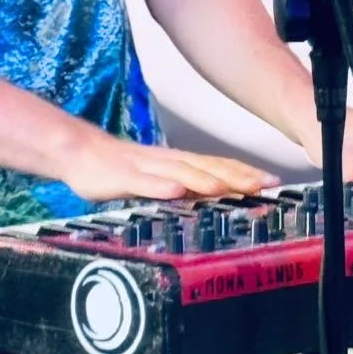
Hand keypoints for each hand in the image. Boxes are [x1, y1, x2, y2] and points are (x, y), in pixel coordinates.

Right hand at [63, 127, 279, 203]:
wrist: (81, 154)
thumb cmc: (121, 170)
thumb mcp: (158, 179)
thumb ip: (182, 187)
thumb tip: (212, 199)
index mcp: (178, 162)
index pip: (218, 166)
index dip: (245, 172)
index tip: (272, 181)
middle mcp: (168, 161)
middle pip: (207, 166)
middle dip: (237, 175)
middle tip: (264, 185)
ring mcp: (146, 167)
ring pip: (180, 172)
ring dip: (205, 180)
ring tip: (227, 188)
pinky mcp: (124, 177)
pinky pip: (144, 182)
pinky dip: (161, 186)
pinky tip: (175, 192)